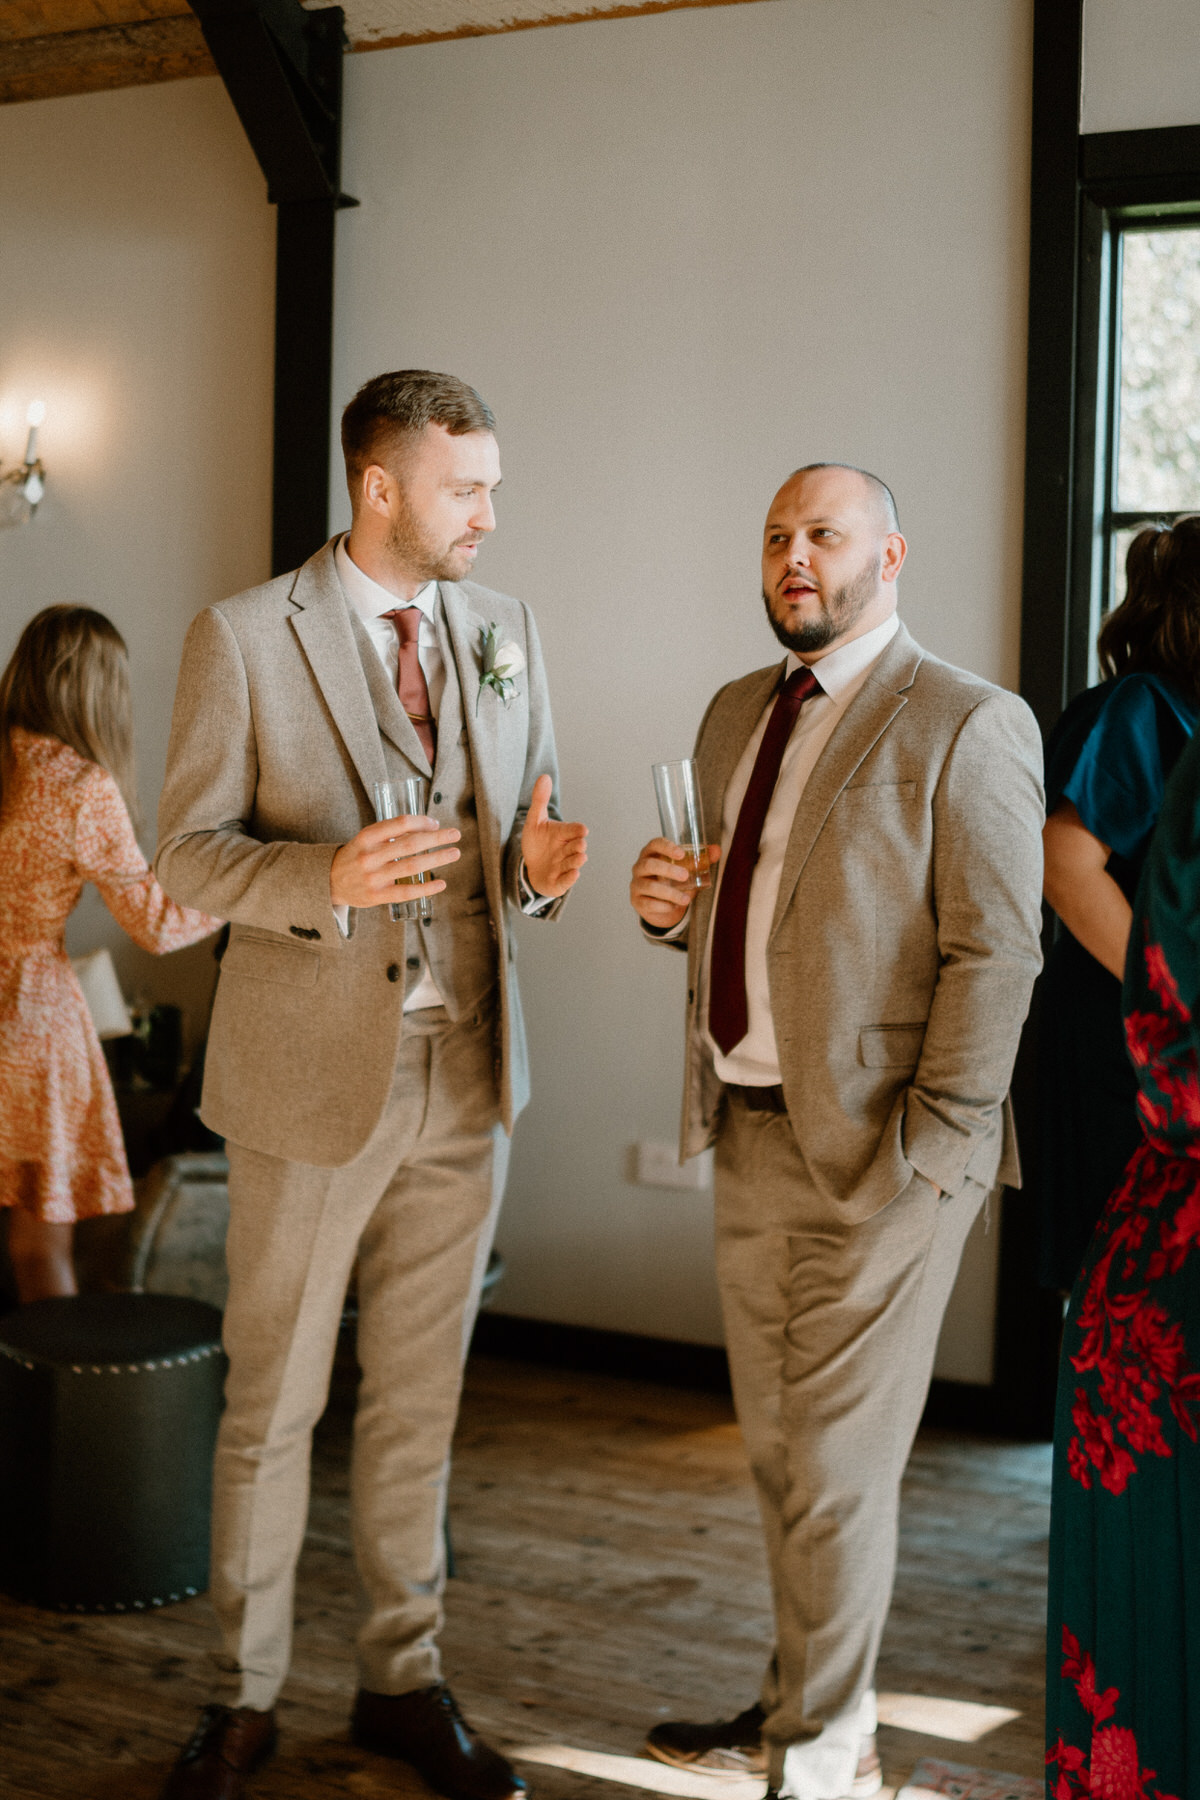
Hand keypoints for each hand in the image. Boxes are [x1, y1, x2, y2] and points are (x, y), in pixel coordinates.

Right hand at [330, 814, 460, 909]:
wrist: (329, 882)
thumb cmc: (356, 856)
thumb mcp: (366, 839)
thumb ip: (390, 834)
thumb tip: (427, 827)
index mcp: (367, 837)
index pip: (399, 824)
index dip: (421, 821)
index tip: (435, 823)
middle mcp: (370, 856)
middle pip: (410, 844)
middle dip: (436, 838)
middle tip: (456, 834)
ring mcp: (373, 877)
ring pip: (411, 866)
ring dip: (437, 859)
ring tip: (454, 853)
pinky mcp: (376, 896)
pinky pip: (405, 892)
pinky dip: (426, 888)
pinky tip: (441, 883)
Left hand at [521, 773, 587, 898]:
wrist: (530, 866)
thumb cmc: (536, 841)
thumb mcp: (534, 820)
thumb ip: (540, 800)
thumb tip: (544, 776)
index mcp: (564, 834)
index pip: (574, 830)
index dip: (577, 830)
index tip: (582, 830)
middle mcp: (567, 850)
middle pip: (576, 847)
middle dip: (578, 846)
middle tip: (580, 844)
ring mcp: (564, 866)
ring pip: (573, 863)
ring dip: (576, 861)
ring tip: (580, 857)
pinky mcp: (559, 881)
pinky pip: (566, 880)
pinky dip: (570, 878)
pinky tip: (574, 873)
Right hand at [630, 837, 721, 929]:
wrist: (663, 906)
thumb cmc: (673, 881)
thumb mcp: (688, 870)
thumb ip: (702, 859)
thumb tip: (716, 850)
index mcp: (652, 853)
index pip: (655, 844)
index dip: (666, 847)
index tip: (681, 853)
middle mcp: (640, 867)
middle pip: (649, 864)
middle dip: (668, 870)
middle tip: (685, 876)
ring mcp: (636, 884)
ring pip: (648, 886)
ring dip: (668, 893)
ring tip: (685, 899)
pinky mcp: (637, 900)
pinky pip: (647, 903)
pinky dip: (662, 906)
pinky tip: (673, 907)